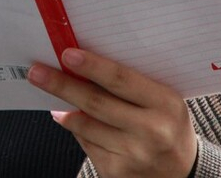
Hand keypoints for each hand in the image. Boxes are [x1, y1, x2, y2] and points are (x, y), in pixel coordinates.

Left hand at [28, 48, 197, 177]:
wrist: (183, 172)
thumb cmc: (168, 124)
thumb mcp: (163, 100)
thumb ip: (132, 85)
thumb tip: (84, 65)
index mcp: (165, 104)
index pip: (121, 80)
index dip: (92, 66)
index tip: (66, 54)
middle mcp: (150, 130)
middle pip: (96, 103)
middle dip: (62, 85)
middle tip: (37, 72)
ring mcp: (133, 154)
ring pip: (86, 126)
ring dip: (63, 106)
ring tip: (47, 87)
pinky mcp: (117, 172)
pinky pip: (87, 144)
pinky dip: (74, 127)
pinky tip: (67, 117)